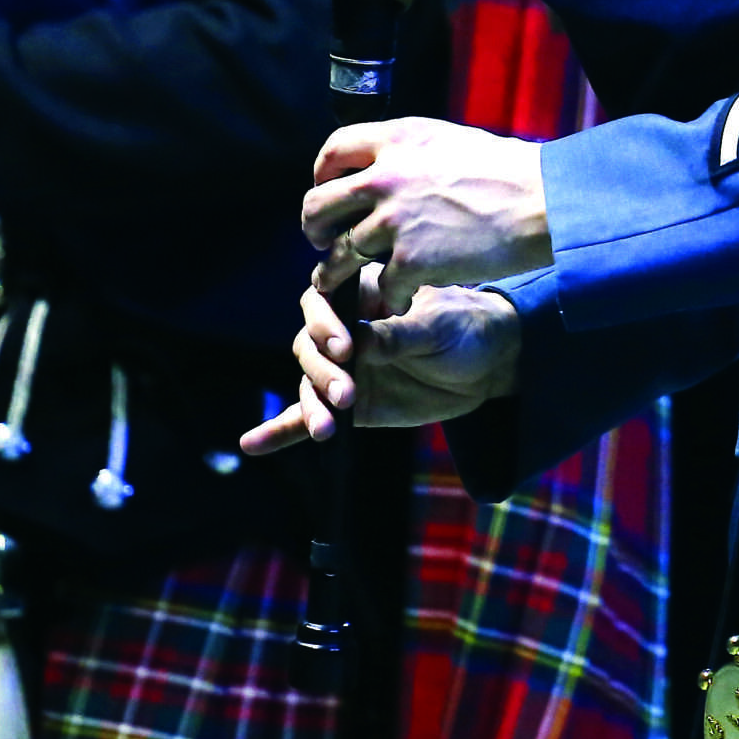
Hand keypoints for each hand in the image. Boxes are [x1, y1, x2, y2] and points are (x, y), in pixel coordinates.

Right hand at [240, 276, 521, 455]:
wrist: (487, 363)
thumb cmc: (464, 328)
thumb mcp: (437, 328)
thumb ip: (399, 335)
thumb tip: (363, 344)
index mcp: (363, 293)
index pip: (324, 299)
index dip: (325, 322)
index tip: (345, 347)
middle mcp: (344, 328)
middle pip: (309, 344)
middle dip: (322, 370)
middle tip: (347, 393)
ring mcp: (343, 367)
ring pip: (308, 381)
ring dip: (311, 404)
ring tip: (327, 427)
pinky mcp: (347, 403)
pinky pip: (304, 415)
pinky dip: (279, 430)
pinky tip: (252, 444)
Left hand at [300, 118, 549, 313]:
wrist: (541, 201)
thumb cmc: (509, 171)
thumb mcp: (452, 141)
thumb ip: (412, 152)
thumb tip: (389, 166)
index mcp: (398, 139)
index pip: (334, 150)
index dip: (322, 173)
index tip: (327, 189)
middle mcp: (386, 176)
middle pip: (318, 204)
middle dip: (313, 228)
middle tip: (321, 240)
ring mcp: (395, 220)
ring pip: (339, 253)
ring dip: (335, 272)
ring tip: (338, 283)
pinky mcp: (411, 260)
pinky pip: (382, 286)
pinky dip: (389, 298)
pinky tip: (399, 302)